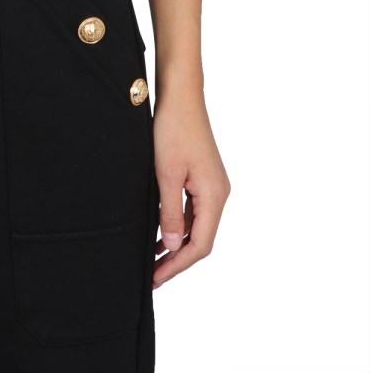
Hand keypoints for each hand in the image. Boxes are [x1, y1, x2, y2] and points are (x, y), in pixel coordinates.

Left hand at [151, 91, 230, 288]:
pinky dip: (179, 225)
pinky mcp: (204, 177)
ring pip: (198, 226)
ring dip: (177, 244)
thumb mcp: (166, 173)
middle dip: (178, 259)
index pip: (200, 244)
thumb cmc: (172, 129)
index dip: (178, 265)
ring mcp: (213, 185)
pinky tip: (161, 232)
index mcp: (214, 196)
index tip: (156, 277)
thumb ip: (171, 212)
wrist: (180, 96)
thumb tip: (173, 247)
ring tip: (154, 260)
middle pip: (202, 239)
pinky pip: (194, 210)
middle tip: (153, 275)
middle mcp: (219, 194)